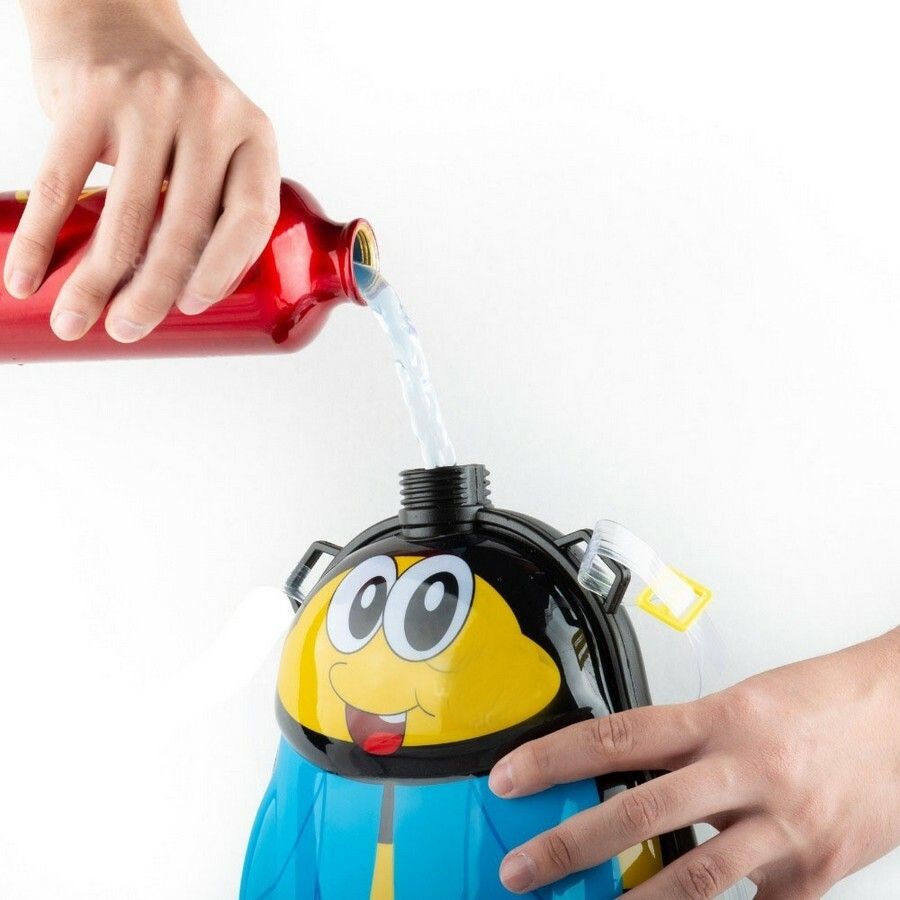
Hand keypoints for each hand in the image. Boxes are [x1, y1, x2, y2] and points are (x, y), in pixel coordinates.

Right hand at [6, 0, 279, 341]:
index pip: (251, 217)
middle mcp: (209, 116)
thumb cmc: (171, 105)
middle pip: (184, 227)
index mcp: (253, 137)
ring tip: (76, 321)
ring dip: (95, 281)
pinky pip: (60, 183)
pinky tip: (27, 278)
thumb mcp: (218, 143)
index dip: (223, 269)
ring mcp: (150, 103)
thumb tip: (185, 293)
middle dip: (151, 293)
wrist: (114, 16)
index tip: (191, 305)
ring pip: (123, 215)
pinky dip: (41, 239)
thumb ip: (215, 202)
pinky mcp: (90, 97)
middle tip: (128, 331)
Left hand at [489, 627, 899, 898]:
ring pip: (695, 875)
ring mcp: (784, 824)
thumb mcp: (746, 700)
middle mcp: (747, 768)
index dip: (553, 760)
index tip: (509, 780)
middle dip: (572, 844)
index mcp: (721, 717)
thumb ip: (689, 736)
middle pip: (640, 810)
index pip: (616, 737)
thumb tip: (627, 766)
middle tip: (523, 867)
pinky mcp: (818, 869)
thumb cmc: (825, 700)